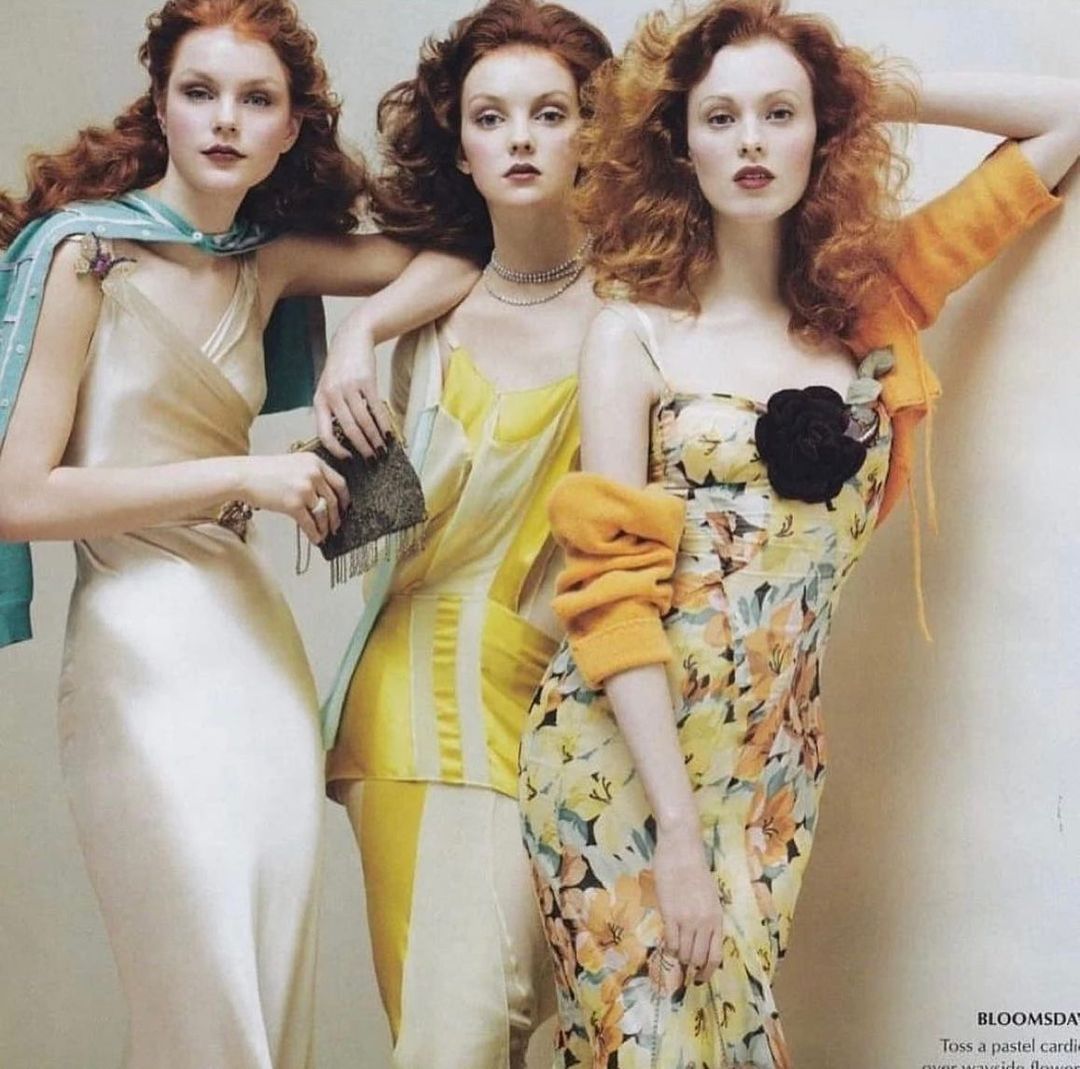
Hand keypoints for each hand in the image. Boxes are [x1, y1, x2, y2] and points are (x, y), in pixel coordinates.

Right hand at [237, 452, 348, 543]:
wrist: (244, 476)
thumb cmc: (264, 471)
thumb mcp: (294, 464)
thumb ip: (311, 475)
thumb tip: (324, 497)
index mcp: (315, 462)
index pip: (340, 482)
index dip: (344, 498)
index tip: (345, 507)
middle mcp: (313, 474)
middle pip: (334, 500)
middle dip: (337, 516)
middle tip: (337, 525)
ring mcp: (304, 489)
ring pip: (324, 513)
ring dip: (326, 527)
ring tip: (326, 534)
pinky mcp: (294, 504)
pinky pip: (310, 523)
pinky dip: (315, 533)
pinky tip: (316, 538)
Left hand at [314, 314, 393, 459]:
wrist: (351, 339)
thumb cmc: (340, 368)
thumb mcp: (327, 388)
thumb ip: (331, 411)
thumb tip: (342, 441)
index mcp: (320, 400)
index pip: (324, 433)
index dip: (336, 450)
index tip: (349, 460)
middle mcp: (332, 395)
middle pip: (349, 430)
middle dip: (362, 448)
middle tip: (372, 460)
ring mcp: (349, 387)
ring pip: (364, 421)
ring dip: (375, 438)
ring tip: (382, 449)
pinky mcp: (366, 381)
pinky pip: (376, 408)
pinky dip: (384, 423)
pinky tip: (388, 433)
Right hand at [652, 821, 723, 983]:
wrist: (681, 848)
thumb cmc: (696, 868)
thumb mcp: (710, 896)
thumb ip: (707, 917)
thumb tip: (700, 938)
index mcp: (717, 918)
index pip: (715, 956)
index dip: (707, 972)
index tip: (700, 977)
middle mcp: (705, 923)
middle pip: (698, 959)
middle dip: (691, 965)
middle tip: (683, 964)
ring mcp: (687, 920)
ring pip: (684, 953)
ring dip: (679, 956)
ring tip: (675, 951)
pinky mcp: (670, 914)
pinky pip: (670, 942)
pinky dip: (669, 946)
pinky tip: (667, 940)